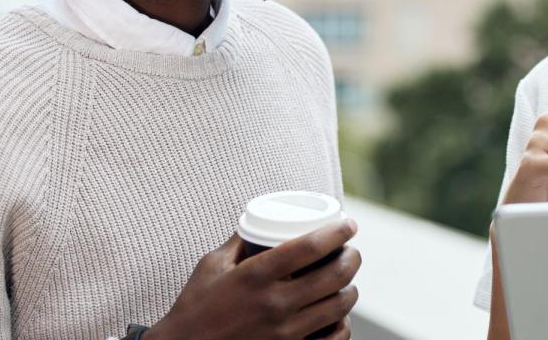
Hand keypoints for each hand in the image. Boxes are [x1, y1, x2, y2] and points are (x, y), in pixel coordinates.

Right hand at [145, 220, 360, 339]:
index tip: (348, 224)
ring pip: (339, 307)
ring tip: (346, 281)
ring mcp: (284, 332)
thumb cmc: (195, 307)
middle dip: (352, 258)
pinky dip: (342, 325)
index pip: (310, 246)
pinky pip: (333, 339)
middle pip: (335, 275)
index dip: (337, 232)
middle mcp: (275, 304)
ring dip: (350, 290)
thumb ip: (239, 241)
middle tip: (351, 252)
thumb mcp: (212, 265)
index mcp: (256, 275)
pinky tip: (339, 316)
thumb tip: (260, 219)